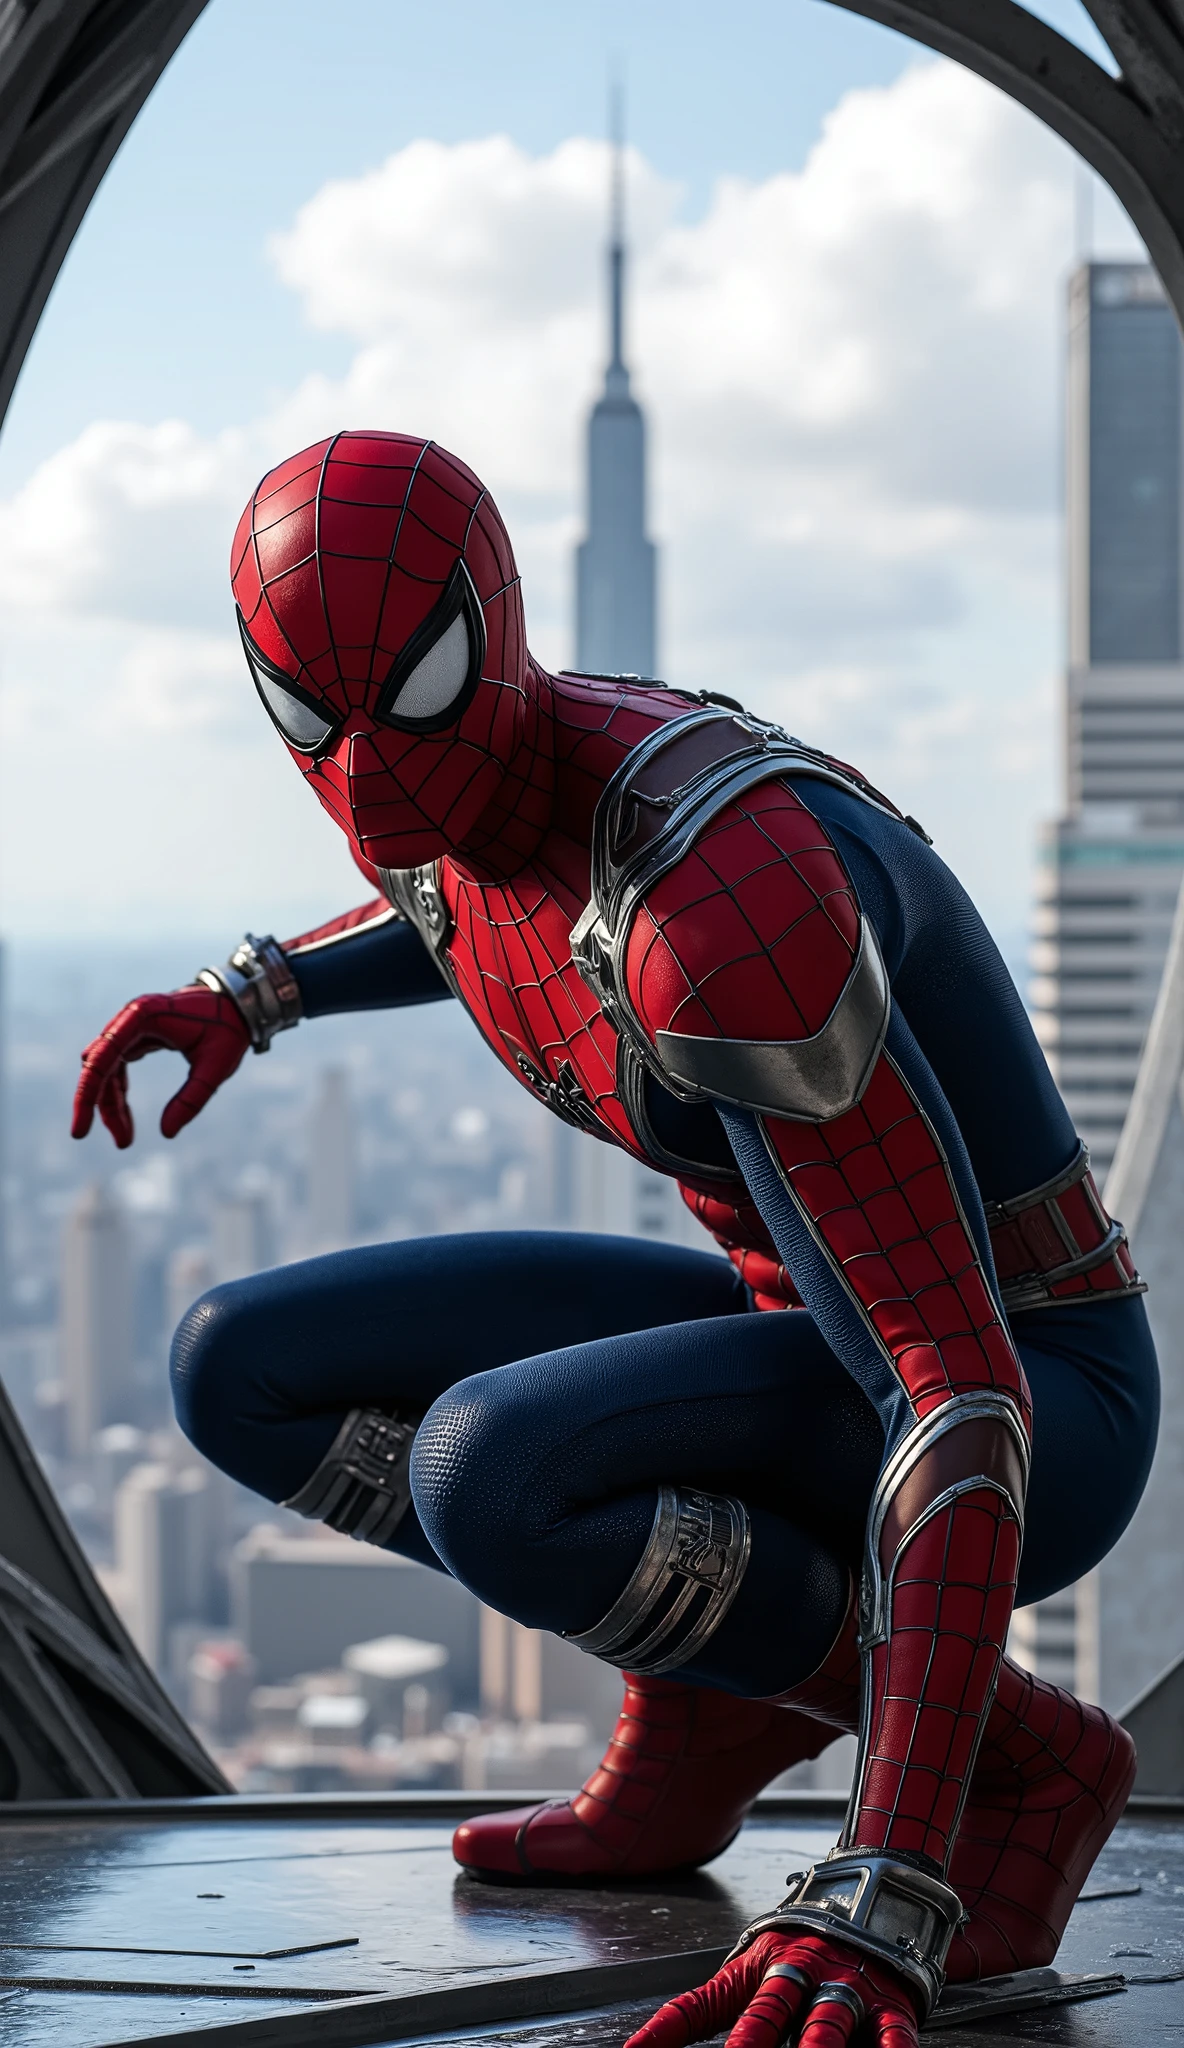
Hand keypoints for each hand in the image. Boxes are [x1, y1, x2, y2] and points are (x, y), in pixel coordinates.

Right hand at [72, 987, 250, 1148]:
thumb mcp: (216, 1067)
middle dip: (103, 1108)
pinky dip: (119, 1093)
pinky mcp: (137, 1036)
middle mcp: (130, 1018)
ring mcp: (131, 1027)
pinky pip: (117, 1067)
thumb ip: (192, 1099)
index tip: (80, 1130)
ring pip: (106, 1071)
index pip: (101, 1057)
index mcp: (143, 1016)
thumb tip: (166, 1133)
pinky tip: (125, 1118)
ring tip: (125, 1139)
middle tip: (122, 1144)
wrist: (238, 1004)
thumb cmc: (229, 1029)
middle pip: (99, 1068)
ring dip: (111, 1105)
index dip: (87, 1095)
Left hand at [625, 1931, 920, 2047]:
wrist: (875, 1882)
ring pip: (824, 2024)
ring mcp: (843, 1983)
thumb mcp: (762, 1957)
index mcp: (757, 1966)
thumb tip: (666, 2032)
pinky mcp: (887, 1997)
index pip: (700, 2003)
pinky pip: (890, 2031)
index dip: (665, 2031)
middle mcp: (795, 1973)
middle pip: (765, 2015)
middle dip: (747, 2047)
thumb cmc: (809, 1936)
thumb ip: (729, 1996)